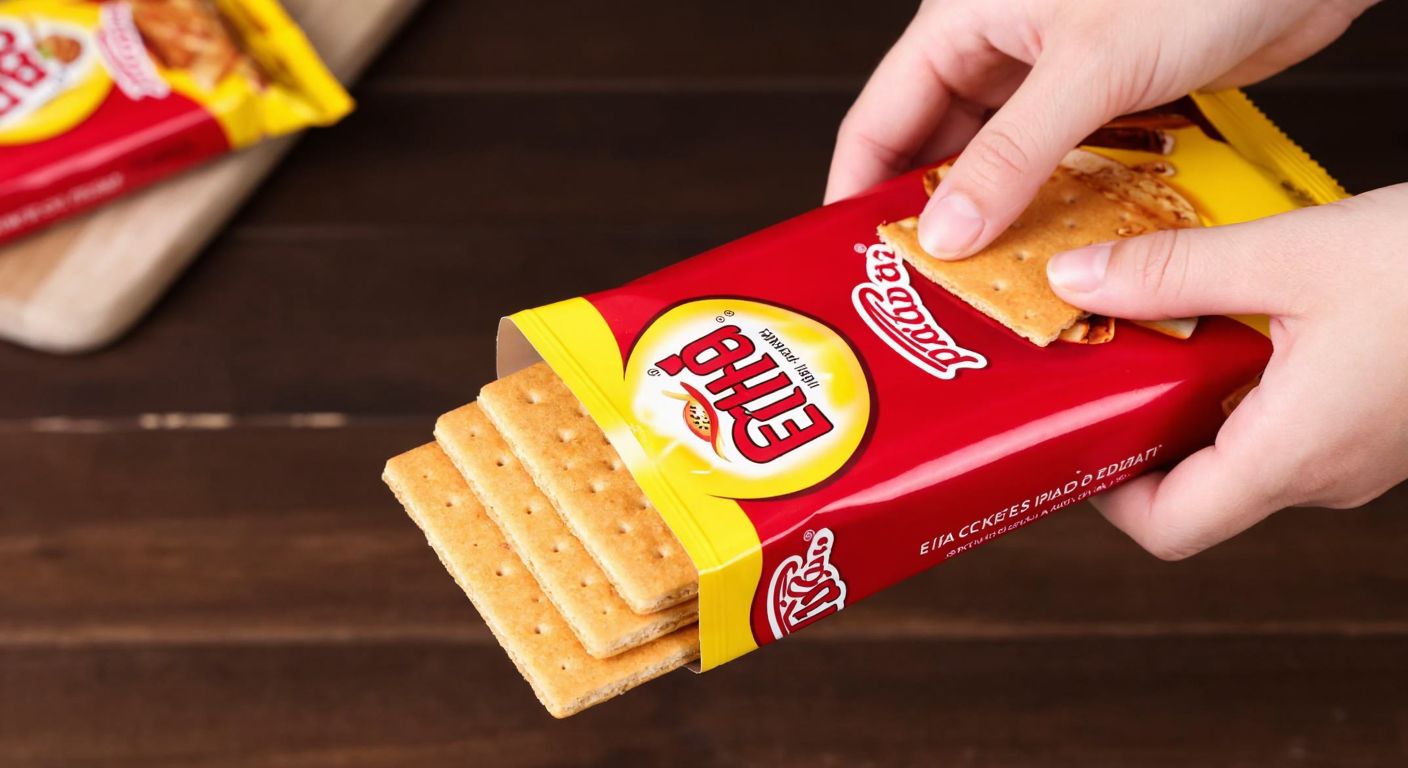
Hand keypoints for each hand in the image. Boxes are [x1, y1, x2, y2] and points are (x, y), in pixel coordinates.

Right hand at [826, 0, 1374, 256]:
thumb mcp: (1090, 67)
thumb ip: (1013, 155)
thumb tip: (948, 232)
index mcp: (963, 21)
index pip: (879, 120)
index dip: (857, 192)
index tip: (850, 258)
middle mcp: (1000, 48)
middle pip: (936, 150)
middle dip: (931, 218)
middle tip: (924, 288)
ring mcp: (1054, 76)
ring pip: (1000, 164)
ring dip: (1000, 220)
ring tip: (991, 281)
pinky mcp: (1107, 98)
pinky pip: (1058, 167)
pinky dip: (1056, 208)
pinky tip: (1060, 249)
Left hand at [1043, 185, 1407, 558]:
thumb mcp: (1291, 255)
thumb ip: (1174, 272)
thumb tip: (1077, 280)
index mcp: (1293, 455)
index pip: (1168, 528)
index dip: (1103, 494)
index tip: (1066, 439)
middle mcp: (1322, 473)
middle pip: (1195, 489)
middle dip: (1136, 432)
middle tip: (1096, 369)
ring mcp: (1354, 454)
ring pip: (1238, 451)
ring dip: (1187, 400)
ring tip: (1153, 330)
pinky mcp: (1374, 422)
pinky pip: (1284, 421)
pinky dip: (1240, 382)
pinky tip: (1228, 317)